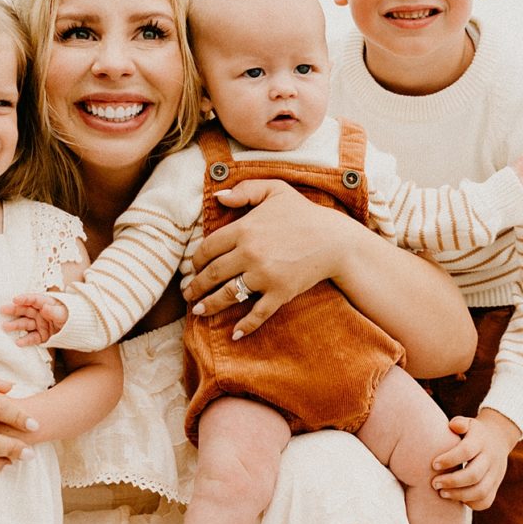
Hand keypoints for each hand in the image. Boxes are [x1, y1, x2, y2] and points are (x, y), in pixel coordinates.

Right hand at [1, 292, 67, 344]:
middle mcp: (40, 313)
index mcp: (46, 303)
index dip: (24, 299)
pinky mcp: (41, 335)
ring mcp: (40, 324)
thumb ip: (54, 311)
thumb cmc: (72, 317)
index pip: (34, 299)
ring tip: (5, 327)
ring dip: (15, 325)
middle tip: (2, 310)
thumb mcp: (65, 314)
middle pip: (25, 310)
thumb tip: (45, 307)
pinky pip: (32, 337)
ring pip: (25, 324)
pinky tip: (18, 342)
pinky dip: (25, 340)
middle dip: (14, 310)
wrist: (78, 330)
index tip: (15, 299)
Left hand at [183, 180, 350, 337]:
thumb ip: (245, 189)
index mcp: (244, 229)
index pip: (208, 248)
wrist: (335, 240)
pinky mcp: (280, 293)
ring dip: (209, 305)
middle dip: (196, 286)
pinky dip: (245, 326)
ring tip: (198, 312)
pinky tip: (234, 333)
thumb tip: (218, 197)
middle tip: (188, 294)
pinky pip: (257, 313)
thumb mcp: (275, 190)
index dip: (195, 260)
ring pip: (228, 294)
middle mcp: (250, 253)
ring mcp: (264, 276)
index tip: (193, 268)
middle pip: (212, 273)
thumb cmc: (304, 213)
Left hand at [430, 408, 520, 508]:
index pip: (467, 451)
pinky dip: (471, 503)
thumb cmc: (472, 433)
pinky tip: (457, 499)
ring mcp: (495, 474)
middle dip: (452, 481)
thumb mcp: (468, 423)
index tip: (433, 465)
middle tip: (434, 483)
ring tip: (442, 493)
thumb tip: (454, 426)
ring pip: (480, 491)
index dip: (449, 459)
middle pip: (474, 475)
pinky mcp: (495, 486)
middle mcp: (491, 458)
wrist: (498, 439)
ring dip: (459, 495)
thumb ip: (459, 423)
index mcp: (481, 441)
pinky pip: (486, 501)